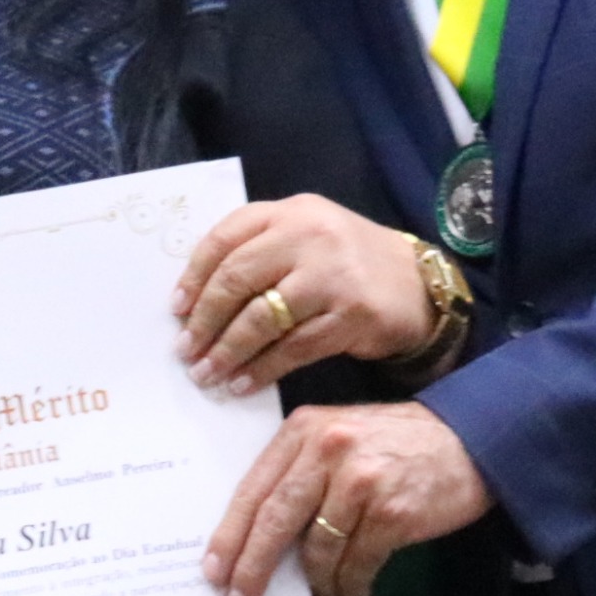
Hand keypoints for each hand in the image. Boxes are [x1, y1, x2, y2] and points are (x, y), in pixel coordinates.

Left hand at [174, 196, 452, 393]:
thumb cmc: (346, 265)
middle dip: (204, 321)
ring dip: (227, 351)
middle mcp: (309, 236)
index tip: (176, 311)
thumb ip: (258, 253)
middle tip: (185, 351)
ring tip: (207, 374)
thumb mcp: (305, 239)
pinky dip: (261, 369)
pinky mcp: (350, 315)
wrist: (418, 286)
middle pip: (236, 278)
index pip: (225, 238)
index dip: (193, 277)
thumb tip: (195, 301)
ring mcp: (331, 275)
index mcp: (289, 212)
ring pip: (261, 318)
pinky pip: (292, 348)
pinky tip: (242, 384)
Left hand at [201, 402, 494, 595]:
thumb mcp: (337, 437)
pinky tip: (353, 591)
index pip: (254, 490)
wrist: (471, 439)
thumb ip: (298, 473)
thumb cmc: (394, 446)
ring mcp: (360, 479)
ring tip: (325, 590)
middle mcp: (327, 449)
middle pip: (274, 521)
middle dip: (252, 569)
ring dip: (318, 581)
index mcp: (303, 429)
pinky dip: (350, 584)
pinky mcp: (391, 510)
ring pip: (317, 549)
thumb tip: (255, 539)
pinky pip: (356, 563)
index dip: (230, 535)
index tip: (214, 571)